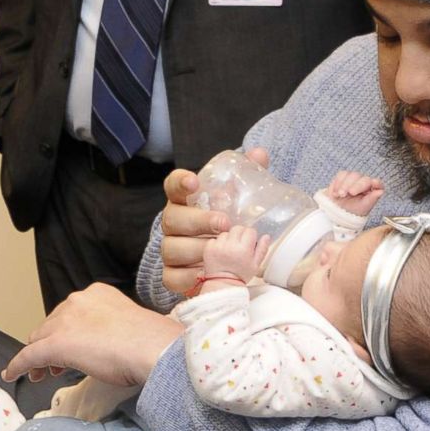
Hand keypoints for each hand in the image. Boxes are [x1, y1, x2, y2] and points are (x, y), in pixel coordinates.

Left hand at [1, 284, 182, 387]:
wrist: (151, 347)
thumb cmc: (150, 340)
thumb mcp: (127, 325)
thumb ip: (109, 328)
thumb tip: (104, 344)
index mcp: (96, 293)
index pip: (69, 314)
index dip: (64, 333)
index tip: (69, 348)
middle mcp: (77, 301)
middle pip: (51, 325)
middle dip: (49, 345)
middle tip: (52, 366)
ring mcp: (65, 321)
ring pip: (39, 340)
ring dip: (37, 357)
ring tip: (39, 373)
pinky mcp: (55, 344)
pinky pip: (29, 355)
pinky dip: (19, 365)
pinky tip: (13, 373)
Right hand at [160, 148, 268, 293]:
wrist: (222, 261)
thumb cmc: (227, 224)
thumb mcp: (237, 199)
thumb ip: (247, 175)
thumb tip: (259, 154)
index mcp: (185, 201)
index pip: (173, 185)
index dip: (180, 182)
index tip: (194, 181)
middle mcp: (173, 223)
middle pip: (172, 219)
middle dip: (198, 221)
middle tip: (224, 224)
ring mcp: (170, 249)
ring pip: (172, 249)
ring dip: (198, 250)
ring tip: (221, 252)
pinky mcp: (171, 274)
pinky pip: (173, 276)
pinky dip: (190, 276)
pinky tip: (207, 273)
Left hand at [202, 226, 269, 280]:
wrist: (223, 284)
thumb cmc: (240, 275)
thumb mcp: (256, 265)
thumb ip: (262, 249)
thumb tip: (266, 236)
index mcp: (244, 249)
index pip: (250, 231)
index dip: (251, 236)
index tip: (250, 242)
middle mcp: (230, 245)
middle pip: (237, 228)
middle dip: (240, 234)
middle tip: (240, 245)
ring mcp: (218, 245)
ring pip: (226, 233)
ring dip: (229, 238)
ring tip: (230, 250)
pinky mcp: (208, 247)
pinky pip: (215, 239)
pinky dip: (218, 243)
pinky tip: (221, 252)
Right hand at [325, 170, 384, 215]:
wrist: (338, 210)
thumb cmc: (354, 210)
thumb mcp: (363, 207)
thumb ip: (371, 199)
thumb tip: (380, 192)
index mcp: (372, 190)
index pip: (377, 184)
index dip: (376, 183)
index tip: (374, 182)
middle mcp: (364, 182)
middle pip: (363, 179)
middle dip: (356, 185)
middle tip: (350, 193)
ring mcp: (354, 178)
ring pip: (352, 175)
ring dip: (345, 185)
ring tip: (340, 195)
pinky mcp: (343, 176)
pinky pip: (342, 175)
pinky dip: (338, 183)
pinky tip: (336, 192)